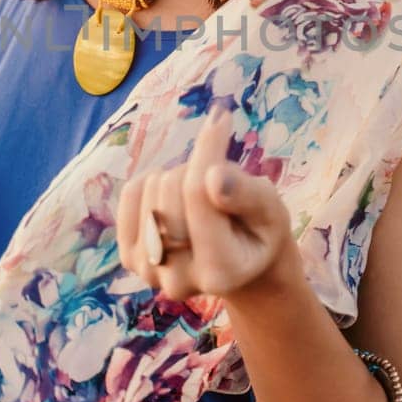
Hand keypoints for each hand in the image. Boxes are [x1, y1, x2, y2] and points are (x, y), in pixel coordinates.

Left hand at [116, 107, 298, 303]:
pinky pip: (130, 195)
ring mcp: (150, 271)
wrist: (242, 266)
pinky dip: (150, 183)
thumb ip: (246, 195)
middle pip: (170, 189)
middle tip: (217, 184)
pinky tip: (173, 196)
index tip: (222, 121)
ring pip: (149, 189)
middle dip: (195, 169)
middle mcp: (179, 281)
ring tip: (200, 198)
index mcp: (221, 272)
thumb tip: (214, 176)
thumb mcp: (271, 209)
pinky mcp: (130, 258)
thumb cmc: (260, 231)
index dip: (209, 149)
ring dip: (176, 178)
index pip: (198, 192)